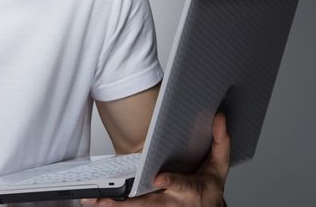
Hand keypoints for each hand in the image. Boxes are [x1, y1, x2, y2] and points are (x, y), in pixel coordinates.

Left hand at [81, 113, 230, 206]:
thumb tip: (218, 117)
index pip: (182, 185)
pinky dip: (115, 206)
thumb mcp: (220, 166)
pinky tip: (98, 203)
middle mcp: (174, 202)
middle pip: (150, 204)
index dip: (170, 182)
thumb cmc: (210, 187)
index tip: (158, 178)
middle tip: (108, 200)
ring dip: (115, 206)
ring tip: (95, 201)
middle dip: (130, 204)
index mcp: (192, 189)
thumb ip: (220, 141)